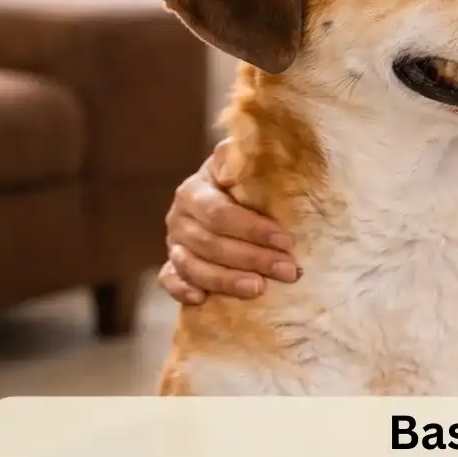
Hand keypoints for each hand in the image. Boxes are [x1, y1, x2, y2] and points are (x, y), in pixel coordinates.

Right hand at [159, 139, 298, 303]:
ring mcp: (174, 243)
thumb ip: (243, 156)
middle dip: (252, 259)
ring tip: (259, 289)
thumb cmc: (245, 182)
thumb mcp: (246, 164)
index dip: (253, 229)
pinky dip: (182, 291)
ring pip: (193, 266)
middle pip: (211, 244)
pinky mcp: (172, 266)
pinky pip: (169, 281)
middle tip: (288, 271)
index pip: (220, 213)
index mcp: (195, 191)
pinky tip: (202, 300)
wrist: (225, 195)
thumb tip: (235, 158)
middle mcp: (179, 217)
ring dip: (227, 281)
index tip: (286, 241)